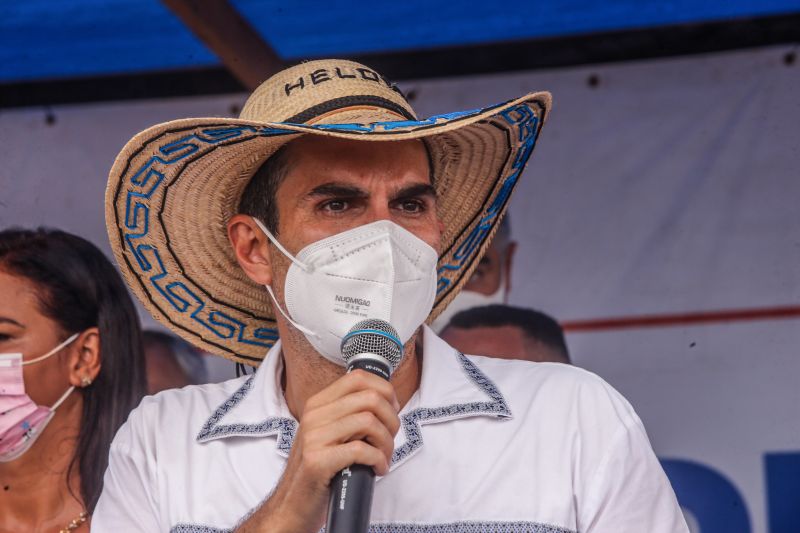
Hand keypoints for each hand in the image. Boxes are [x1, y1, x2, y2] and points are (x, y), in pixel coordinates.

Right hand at [235, 370, 400, 532]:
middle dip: (391, 420)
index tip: (392, 409)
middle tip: (390, 438)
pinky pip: (361, 450)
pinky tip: (378, 469)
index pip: (357, 378)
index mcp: (317, 404)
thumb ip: (348, 414)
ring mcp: (313, 437)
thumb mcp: (329, 433)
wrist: (293, 504)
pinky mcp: (318, 461)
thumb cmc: (320, 469)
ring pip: (369, 422)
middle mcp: (314, 416)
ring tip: (384, 457)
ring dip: (386, 442)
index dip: (385, 390)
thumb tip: (386, 400)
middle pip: (370, 399)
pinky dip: (378, 460)